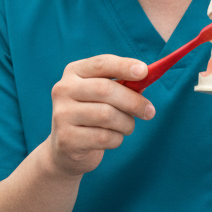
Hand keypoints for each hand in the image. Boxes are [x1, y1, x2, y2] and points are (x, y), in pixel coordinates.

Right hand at [47, 54, 154, 177]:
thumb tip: (146, 79)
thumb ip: (122, 85)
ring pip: (107, 115)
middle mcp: (63, 89)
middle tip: (150, 112)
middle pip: (105, 89)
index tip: (144, 71)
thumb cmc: (92, 114)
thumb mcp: (103, 95)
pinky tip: (111, 138)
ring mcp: (62, 114)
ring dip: (126, 123)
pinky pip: (103, 137)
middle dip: (133, 101)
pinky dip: (116, 139)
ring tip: (127, 127)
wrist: (66, 146)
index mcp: (74, 72)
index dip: (123, 66)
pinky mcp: (66, 138)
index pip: (100, 64)